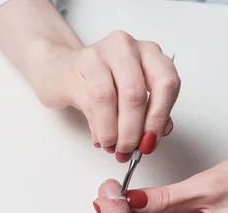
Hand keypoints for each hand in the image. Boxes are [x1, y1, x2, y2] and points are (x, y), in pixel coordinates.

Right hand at [32, 31, 179, 160]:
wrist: (61, 70)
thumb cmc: (100, 82)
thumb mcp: (130, 95)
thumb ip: (149, 112)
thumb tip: (153, 136)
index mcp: (150, 52)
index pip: (166, 83)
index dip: (159, 117)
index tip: (150, 141)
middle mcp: (127, 47)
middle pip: (136, 94)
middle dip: (133, 130)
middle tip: (128, 150)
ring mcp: (100, 53)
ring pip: (111, 98)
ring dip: (113, 131)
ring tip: (112, 146)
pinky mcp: (77, 66)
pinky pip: (89, 102)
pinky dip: (98, 126)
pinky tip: (100, 138)